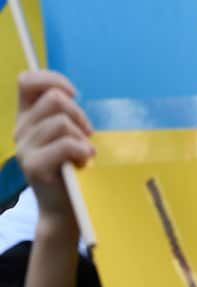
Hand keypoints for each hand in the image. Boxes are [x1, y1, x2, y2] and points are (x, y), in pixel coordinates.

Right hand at [14, 70, 93, 238]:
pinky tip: (84, 161)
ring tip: (84, 153)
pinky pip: (65, 144)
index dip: (52, 79)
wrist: (65, 207)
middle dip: (79, 113)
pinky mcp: (34, 166)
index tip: (73, 94)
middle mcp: (20, 130)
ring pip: (62, 122)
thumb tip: (70, 92)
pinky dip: (82, 151)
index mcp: (27, 117)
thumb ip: (65, 113)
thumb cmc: (73, 165)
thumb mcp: (68, 134)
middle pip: (54, 99)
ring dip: (82, 137)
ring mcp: (24, 148)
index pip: (27, 81)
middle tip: (86, 134)